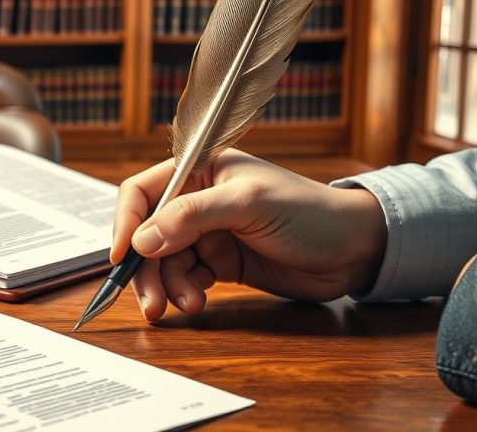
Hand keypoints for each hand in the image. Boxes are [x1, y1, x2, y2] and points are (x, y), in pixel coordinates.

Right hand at [111, 149, 387, 321]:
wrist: (356, 249)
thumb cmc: (309, 212)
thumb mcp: (248, 204)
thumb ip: (191, 217)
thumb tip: (141, 240)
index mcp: (198, 171)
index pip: (143, 193)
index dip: (125, 223)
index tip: (121, 256)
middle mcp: (197, 200)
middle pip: (148, 235)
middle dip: (146, 269)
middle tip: (150, 302)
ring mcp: (208, 233)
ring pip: (165, 262)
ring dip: (168, 286)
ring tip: (188, 306)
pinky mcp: (221, 262)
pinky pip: (186, 279)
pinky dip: (185, 293)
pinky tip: (198, 304)